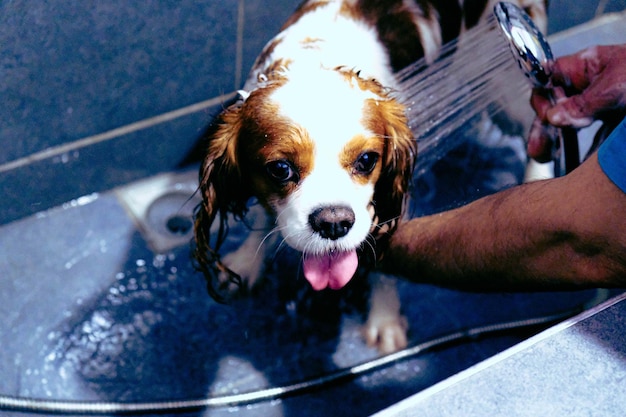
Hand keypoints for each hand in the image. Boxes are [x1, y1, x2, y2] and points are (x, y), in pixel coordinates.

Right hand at [528, 44, 625, 160]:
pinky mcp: (612, 126)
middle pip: (555, 106)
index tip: (548, 116)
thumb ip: (584, 103)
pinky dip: (578, 151)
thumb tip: (554, 117)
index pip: (551, 79)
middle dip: (544, 129)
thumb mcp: (616, 87)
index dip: (544, 97)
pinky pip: (589, 138)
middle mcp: (591, 86)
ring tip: (546, 157)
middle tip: (540, 150)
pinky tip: (574, 162)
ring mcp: (601, 107)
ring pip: (568, 125)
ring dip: (555, 142)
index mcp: (589, 67)